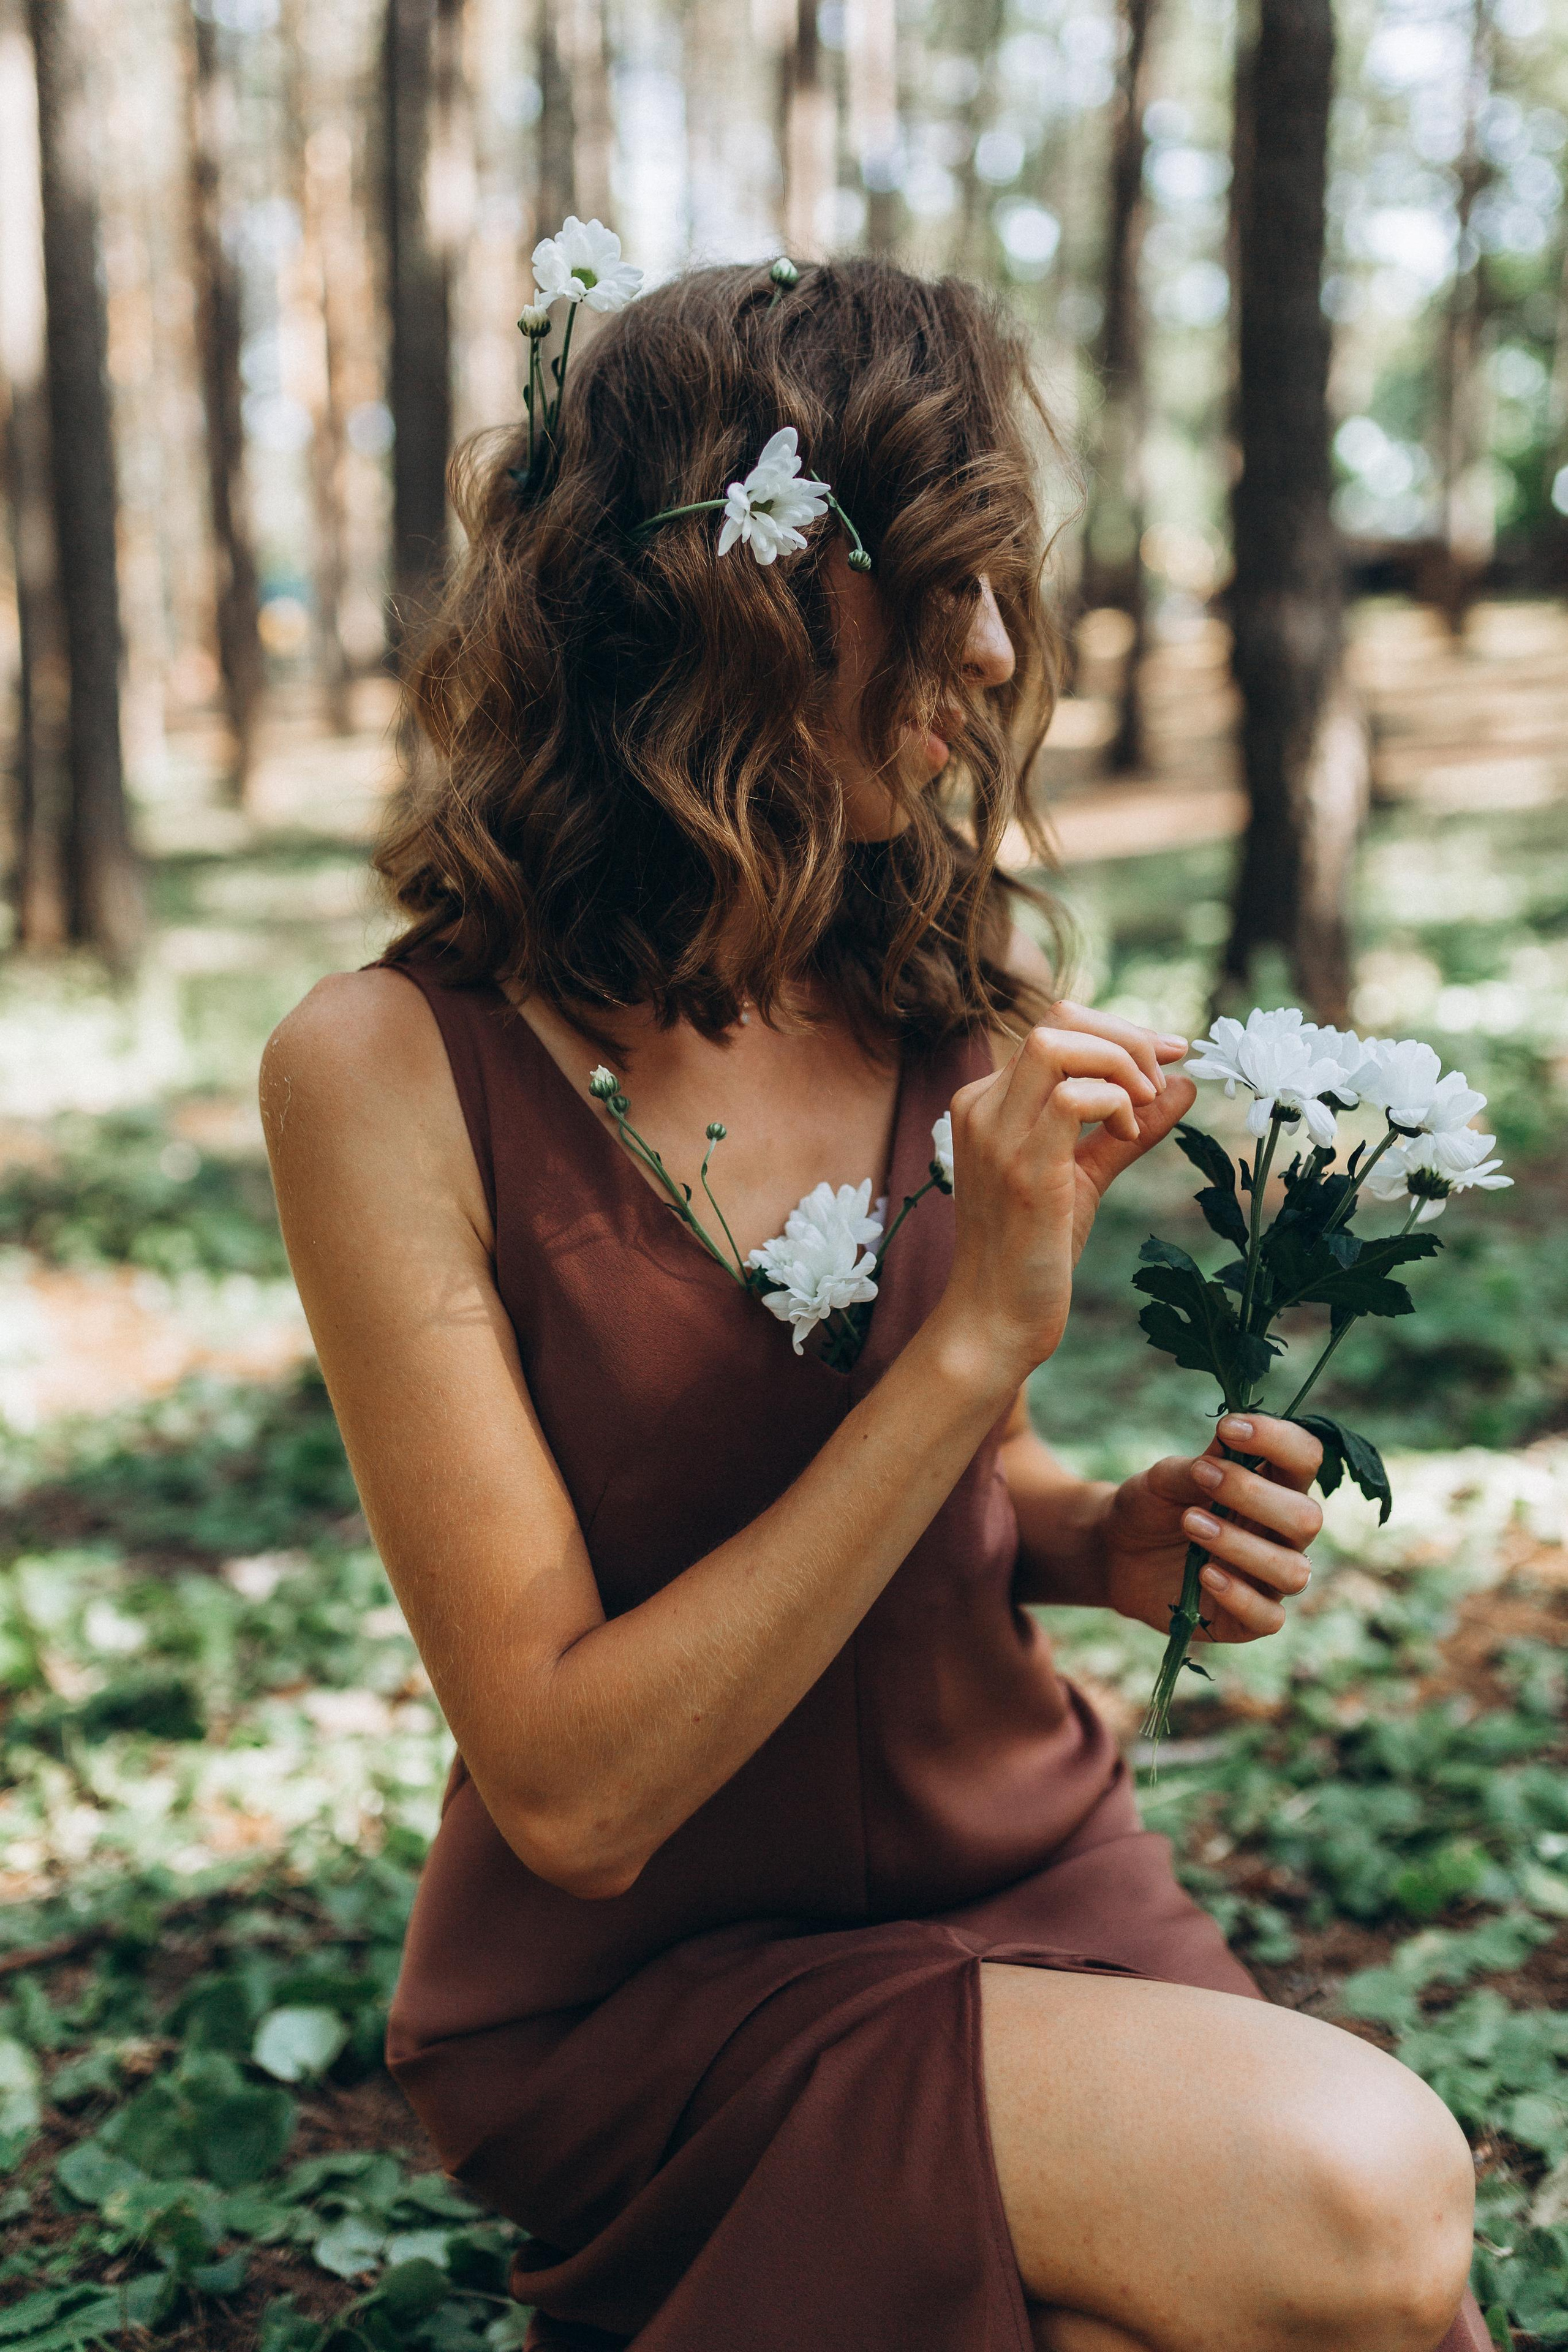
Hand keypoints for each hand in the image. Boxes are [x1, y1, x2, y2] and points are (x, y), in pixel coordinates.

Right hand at [935, 1005, 1193, 1381]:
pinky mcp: (1023, 1169)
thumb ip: (1129, 1129)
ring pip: (1059, 1043)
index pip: (1055, 1028)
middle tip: (1163, 1077)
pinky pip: (1073, 1097)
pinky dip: (1115, 1103)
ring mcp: (997, 1135)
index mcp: (988, 1102)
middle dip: (1126, 1036)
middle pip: (1058, 1019)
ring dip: (1121, 1062)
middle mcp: (983, 1107)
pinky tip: (1126, 1134)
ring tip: (1144, 1105)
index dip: (1120, 1031)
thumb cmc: (1033, 1252)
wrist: (995, 1320)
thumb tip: (1184, 1087)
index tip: (1169, 1055)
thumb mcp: (1086, 1175)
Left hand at [1099, 1413, 1324, 1644]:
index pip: (1306, 1457)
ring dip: (1240, 1544)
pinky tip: (1204, 1574)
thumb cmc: (1153, 1506)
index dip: (1279, 1440)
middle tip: (1201, 1476)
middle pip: (1308, 1517)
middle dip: (1253, 1495)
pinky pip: (1268, 1618)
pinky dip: (1239, 1595)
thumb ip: (1197, 1465)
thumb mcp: (1163, 1479)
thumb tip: (1227, 1445)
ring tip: (1189, 1523)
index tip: (1229, 1428)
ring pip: (1293, 1571)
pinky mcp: (1249, 1620)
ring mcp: (1269, 1578)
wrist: (1116, 1552)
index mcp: (1273, 1486)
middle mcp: (1282, 1532)